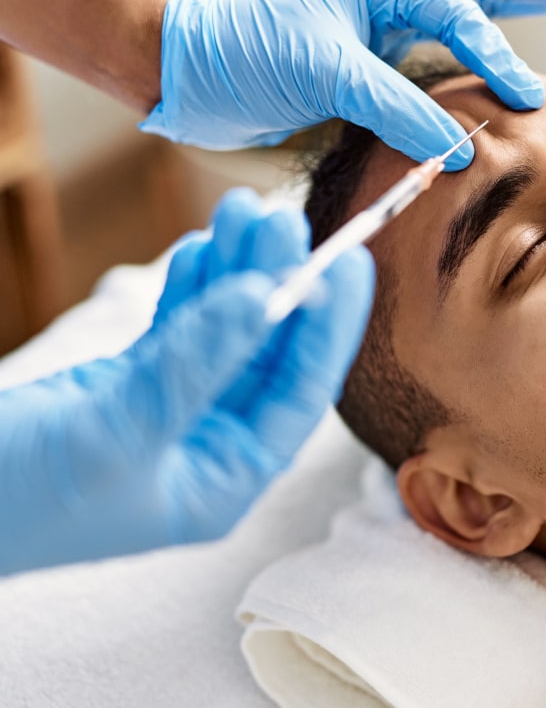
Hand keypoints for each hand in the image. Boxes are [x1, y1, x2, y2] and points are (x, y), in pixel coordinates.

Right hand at [0, 190, 373, 574]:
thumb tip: (265, 298)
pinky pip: (177, 328)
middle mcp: (208, 448)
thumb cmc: (10, 495)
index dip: (329, 327)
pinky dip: (191, 287)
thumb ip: (192, 364)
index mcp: (223, 482)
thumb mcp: (114, 431)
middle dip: (279, 285)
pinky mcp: (128, 386)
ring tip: (246, 212)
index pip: (299, 396)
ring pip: (223, 332)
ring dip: (236, 273)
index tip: (349, 262)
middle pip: (266, 355)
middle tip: (284, 218)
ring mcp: (170, 413)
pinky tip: (206, 247)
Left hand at [140, 0, 545, 165]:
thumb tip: (458, 146)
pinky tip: (500, 64)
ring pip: (468, 9)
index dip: (498, 57)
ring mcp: (385, 28)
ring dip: (519, 5)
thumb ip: (395, 105)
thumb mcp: (325, 74)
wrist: (198, 75)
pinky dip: (479, 54)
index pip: (461, 14)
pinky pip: (442, 54)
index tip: (526, 101)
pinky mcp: (375, 64)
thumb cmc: (249, 56)